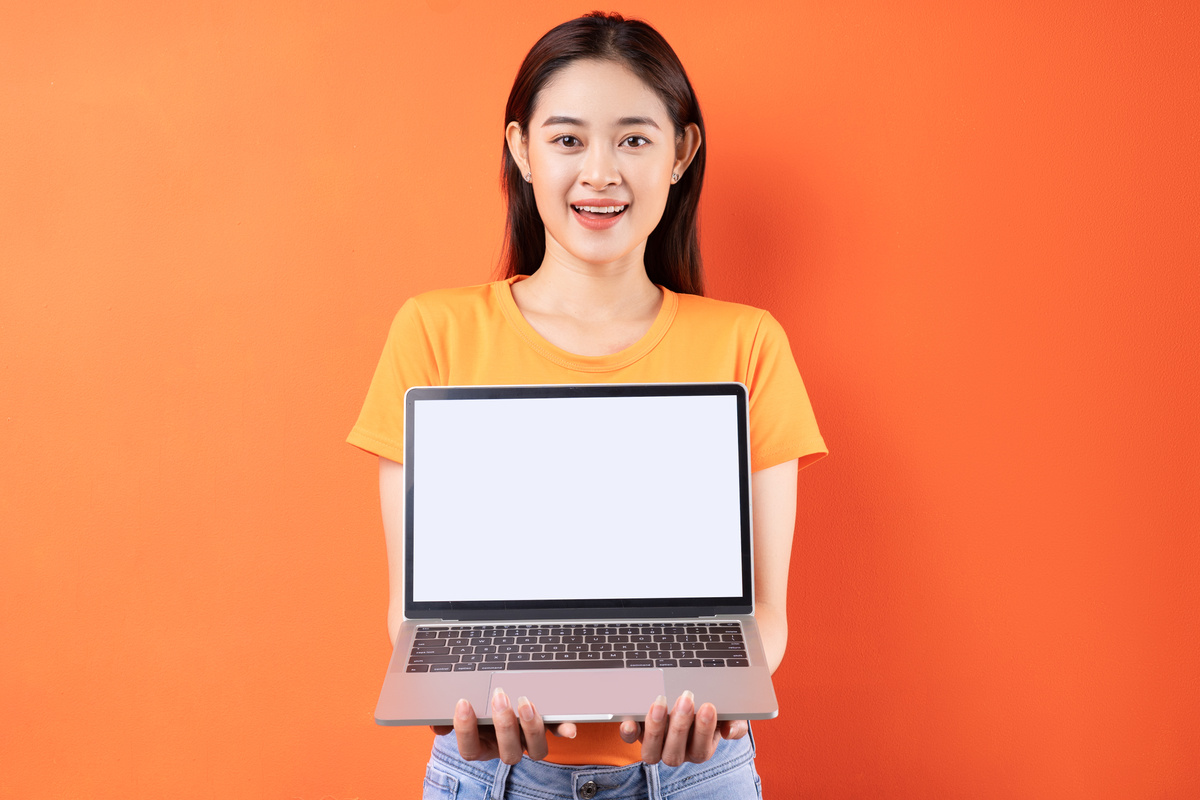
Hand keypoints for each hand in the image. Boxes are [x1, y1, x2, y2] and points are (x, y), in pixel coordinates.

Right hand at [429, 688, 576, 764]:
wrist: (500, 700)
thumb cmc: (478, 706)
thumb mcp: (463, 710)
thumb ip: (447, 716)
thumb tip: (436, 722)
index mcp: (482, 746)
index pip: (470, 750)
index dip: (466, 730)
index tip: (463, 703)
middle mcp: (507, 748)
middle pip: (508, 754)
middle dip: (504, 726)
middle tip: (499, 697)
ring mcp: (529, 742)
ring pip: (535, 751)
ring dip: (532, 728)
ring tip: (526, 702)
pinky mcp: (549, 730)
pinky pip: (558, 734)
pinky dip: (564, 729)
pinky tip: (569, 726)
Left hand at [618, 691, 748, 765]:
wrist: (694, 696)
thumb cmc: (712, 706)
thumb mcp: (729, 713)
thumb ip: (735, 722)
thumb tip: (730, 731)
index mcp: (700, 749)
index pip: (701, 749)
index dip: (704, 730)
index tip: (709, 706)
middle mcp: (676, 752)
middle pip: (674, 754)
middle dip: (681, 726)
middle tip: (686, 698)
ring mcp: (656, 745)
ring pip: (651, 753)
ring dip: (655, 729)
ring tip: (661, 702)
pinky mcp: (638, 733)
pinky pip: (629, 739)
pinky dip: (628, 731)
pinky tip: (630, 720)